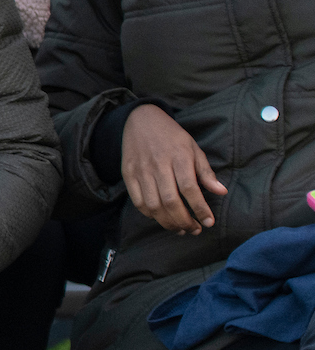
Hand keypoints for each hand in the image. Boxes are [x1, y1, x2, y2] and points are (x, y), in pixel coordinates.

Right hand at [122, 103, 227, 234]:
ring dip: (168, 222)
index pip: (190, 189)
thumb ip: (205, 172)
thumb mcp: (193, 148)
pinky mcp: (128, 174)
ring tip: (180, 229)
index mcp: (178, 157)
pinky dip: (150, 214)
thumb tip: (221, 192)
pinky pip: (138, 201)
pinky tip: (162, 217)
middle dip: (185, 221)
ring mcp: (140, 170)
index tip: (209, 222)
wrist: (140, 120)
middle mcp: (158, 165)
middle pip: (170, 201)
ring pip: (153, 205)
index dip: (200, 208)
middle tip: (195, 230)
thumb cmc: (171, 136)